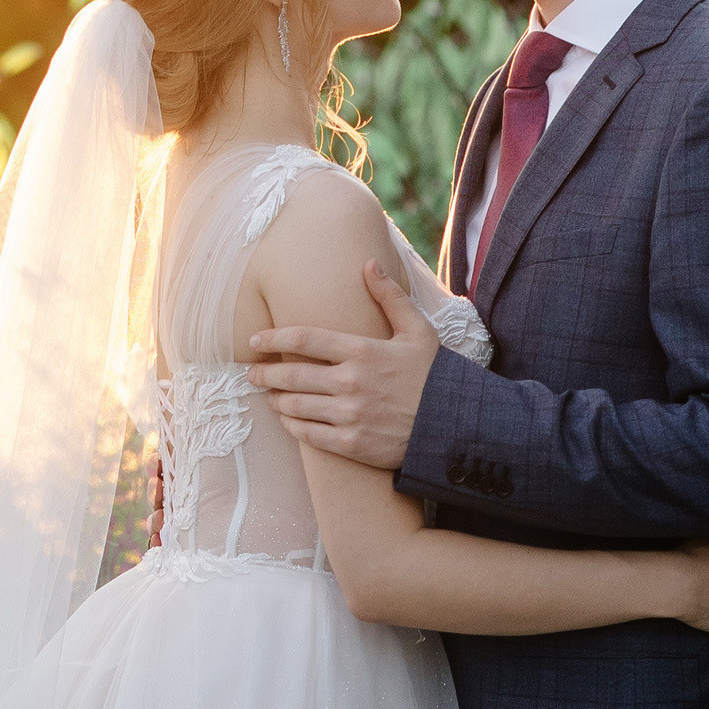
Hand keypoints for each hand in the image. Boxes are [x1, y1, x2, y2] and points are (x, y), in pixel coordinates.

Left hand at [250, 261, 441, 469]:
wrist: (456, 425)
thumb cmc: (435, 375)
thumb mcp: (418, 330)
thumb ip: (389, 297)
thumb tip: (368, 265)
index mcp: (362, 350)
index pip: (303, 339)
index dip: (272, 339)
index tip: (254, 342)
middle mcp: (351, 382)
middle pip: (291, 375)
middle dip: (264, 374)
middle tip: (252, 373)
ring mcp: (349, 415)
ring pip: (295, 406)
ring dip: (276, 400)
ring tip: (270, 396)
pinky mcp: (352, 444)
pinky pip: (308, 435)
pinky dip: (292, 426)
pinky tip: (288, 420)